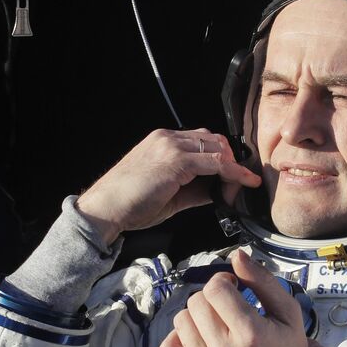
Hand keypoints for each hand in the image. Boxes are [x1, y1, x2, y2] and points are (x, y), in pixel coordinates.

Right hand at [76, 129, 259, 245]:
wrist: (105, 208)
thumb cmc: (129, 203)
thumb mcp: (168, 193)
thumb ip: (195, 189)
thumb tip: (220, 192)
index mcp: (162, 141)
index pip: (202, 140)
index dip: (221, 157)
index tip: (234, 175)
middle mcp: (167, 138)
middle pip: (213, 139)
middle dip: (231, 159)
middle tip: (240, 182)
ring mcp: (172, 147)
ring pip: (217, 148)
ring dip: (234, 167)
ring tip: (241, 186)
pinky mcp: (176, 160)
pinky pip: (216, 162)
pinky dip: (233, 173)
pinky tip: (241, 184)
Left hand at [160, 249, 308, 346]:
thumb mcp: (288, 314)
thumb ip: (263, 281)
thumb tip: (237, 255)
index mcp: (252, 335)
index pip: (215, 289)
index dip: (223, 282)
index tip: (233, 289)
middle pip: (196, 302)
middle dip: (211, 299)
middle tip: (227, 309)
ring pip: (180, 320)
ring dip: (196, 317)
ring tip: (216, 326)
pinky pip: (168, 346)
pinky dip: (180, 338)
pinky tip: (201, 340)